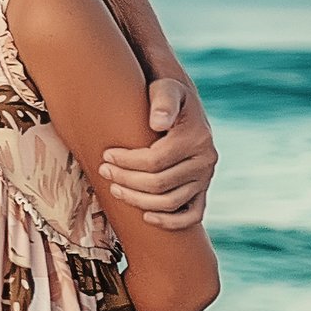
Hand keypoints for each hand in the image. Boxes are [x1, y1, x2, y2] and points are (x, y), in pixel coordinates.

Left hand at [101, 77, 217, 231]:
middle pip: (159, 184)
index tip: (106, 155)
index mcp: (197, 138)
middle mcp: (206, 161)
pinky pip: (192, 216)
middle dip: (126, 180)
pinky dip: (170, 221)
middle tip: (104, 172)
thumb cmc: (167, 96)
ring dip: (139, 201)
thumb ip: (163, 101)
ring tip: (115, 190)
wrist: (182, 107)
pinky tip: (146, 216)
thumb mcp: (166, 88)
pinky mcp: (202, 190)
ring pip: (171, 202)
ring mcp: (205, 178)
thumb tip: (158, 122)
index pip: (155, 160)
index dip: (127, 162)